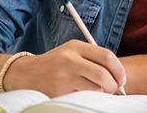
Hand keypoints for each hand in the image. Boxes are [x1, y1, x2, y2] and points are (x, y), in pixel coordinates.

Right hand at [5, 39, 126, 96]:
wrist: (24, 74)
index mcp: (75, 46)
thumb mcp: (70, 52)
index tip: (122, 78)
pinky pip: (83, 98)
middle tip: (114, 89)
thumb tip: (117, 72)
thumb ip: (91, 57)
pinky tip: (85, 96)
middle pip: (103, 74)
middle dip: (114, 85)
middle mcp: (70, 60)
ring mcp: (64, 76)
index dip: (119, 70)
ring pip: (95, 88)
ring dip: (101, 93)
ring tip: (98, 92)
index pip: (107, 56)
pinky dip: (88, 99)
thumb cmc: (54, 64)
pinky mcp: (59, 92)